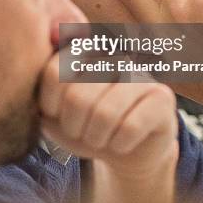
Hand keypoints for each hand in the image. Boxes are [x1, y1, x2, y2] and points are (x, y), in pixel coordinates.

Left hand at [39, 54, 177, 177]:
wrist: (128, 150)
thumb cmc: (86, 128)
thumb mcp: (56, 117)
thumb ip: (42, 103)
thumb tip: (41, 103)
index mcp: (85, 52)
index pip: (55, 72)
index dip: (50, 106)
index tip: (58, 115)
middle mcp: (113, 56)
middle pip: (77, 97)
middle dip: (75, 128)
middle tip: (82, 132)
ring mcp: (140, 74)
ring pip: (104, 114)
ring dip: (97, 139)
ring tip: (102, 138)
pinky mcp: (162, 97)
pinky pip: (130, 128)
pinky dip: (119, 146)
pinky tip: (123, 142)